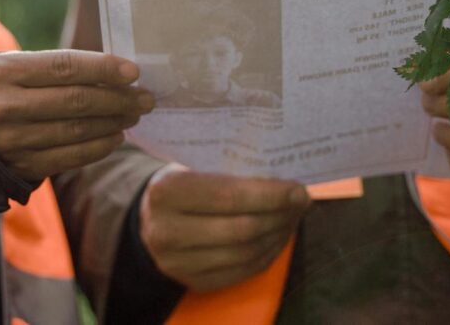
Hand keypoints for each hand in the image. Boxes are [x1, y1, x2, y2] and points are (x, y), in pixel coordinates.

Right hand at [0, 50, 152, 178]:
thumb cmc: (1, 87)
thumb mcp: (15, 66)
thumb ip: (58, 67)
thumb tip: (116, 74)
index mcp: (4, 72)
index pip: (65, 67)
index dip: (104, 69)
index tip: (134, 72)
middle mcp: (5, 107)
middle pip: (76, 101)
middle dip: (119, 99)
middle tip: (145, 97)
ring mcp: (12, 141)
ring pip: (77, 131)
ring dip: (114, 122)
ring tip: (134, 113)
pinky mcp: (21, 166)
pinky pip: (70, 157)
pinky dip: (99, 147)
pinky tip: (115, 136)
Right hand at [140, 165, 309, 291]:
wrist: (148, 220)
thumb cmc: (180, 184)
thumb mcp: (193, 167)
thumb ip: (230, 172)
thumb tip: (285, 182)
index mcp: (167, 192)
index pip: (230, 196)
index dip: (270, 195)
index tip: (299, 190)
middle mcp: (167, 231)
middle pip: (242, 228)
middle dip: (280, 215)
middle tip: (302, 202)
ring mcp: (177, 263)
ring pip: (245, 254)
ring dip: (278, 235)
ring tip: (292, 217)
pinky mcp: (192, 282)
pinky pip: (242, 272)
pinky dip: (267, 255)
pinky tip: (277, 237)